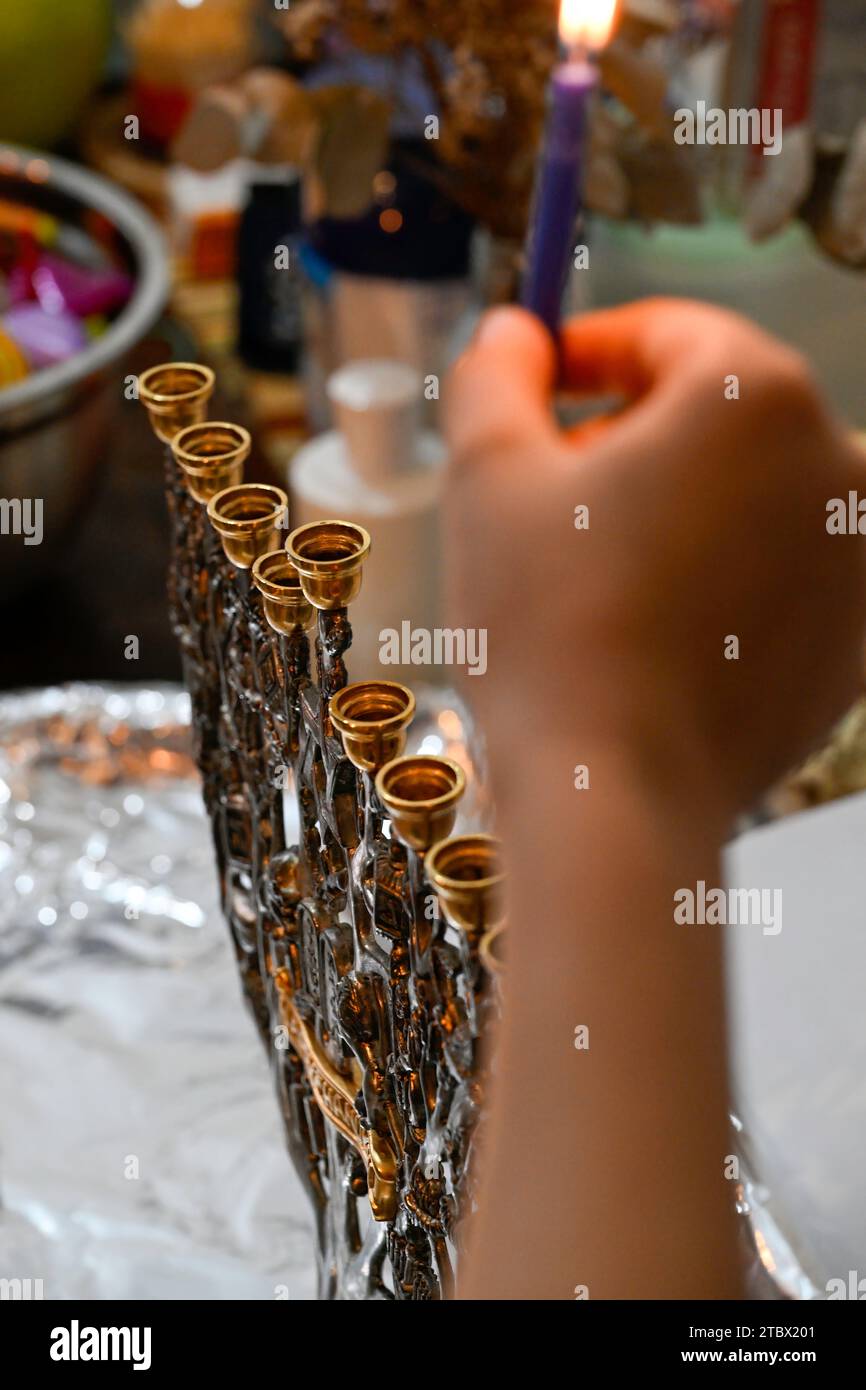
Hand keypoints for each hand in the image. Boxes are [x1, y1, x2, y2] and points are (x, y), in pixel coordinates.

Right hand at [445, 299, 865, 825]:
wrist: (618, 796)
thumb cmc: (550, 633)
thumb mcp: (488, 475)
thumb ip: (497, 372)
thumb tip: (515, 333)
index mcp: (754, 393)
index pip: (664, 333)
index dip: (585, 353)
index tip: (536, 389)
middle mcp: (838, 460)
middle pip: (711, 413)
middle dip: (625, 441)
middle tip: (549, 503)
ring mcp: (859, 556)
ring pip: (745, 493)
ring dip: (673, 510)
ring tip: (596, 580)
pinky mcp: (857, 636)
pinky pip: (775, 570)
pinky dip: (718, 576)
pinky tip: (651, 629)